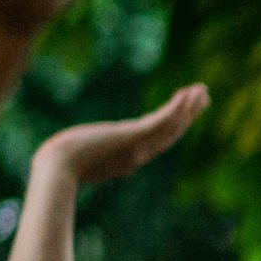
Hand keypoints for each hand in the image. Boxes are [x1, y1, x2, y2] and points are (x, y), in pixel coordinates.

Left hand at [35, 84, 208, 190]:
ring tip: (202, 91)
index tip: (182, 113)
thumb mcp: (78, 157)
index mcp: (128, 159)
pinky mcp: (133, 136)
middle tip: (203, 97)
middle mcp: (139, 155)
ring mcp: (138, 146)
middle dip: (188, 115)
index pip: (156, 141)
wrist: (57, 169)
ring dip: (189, 108)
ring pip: (172, 126)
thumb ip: (85, 153)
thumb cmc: (59, 165)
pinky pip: (162, 121)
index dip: (172, 126)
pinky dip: (177, 108)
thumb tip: (72, 148)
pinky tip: (186, 94)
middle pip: (171, 133)